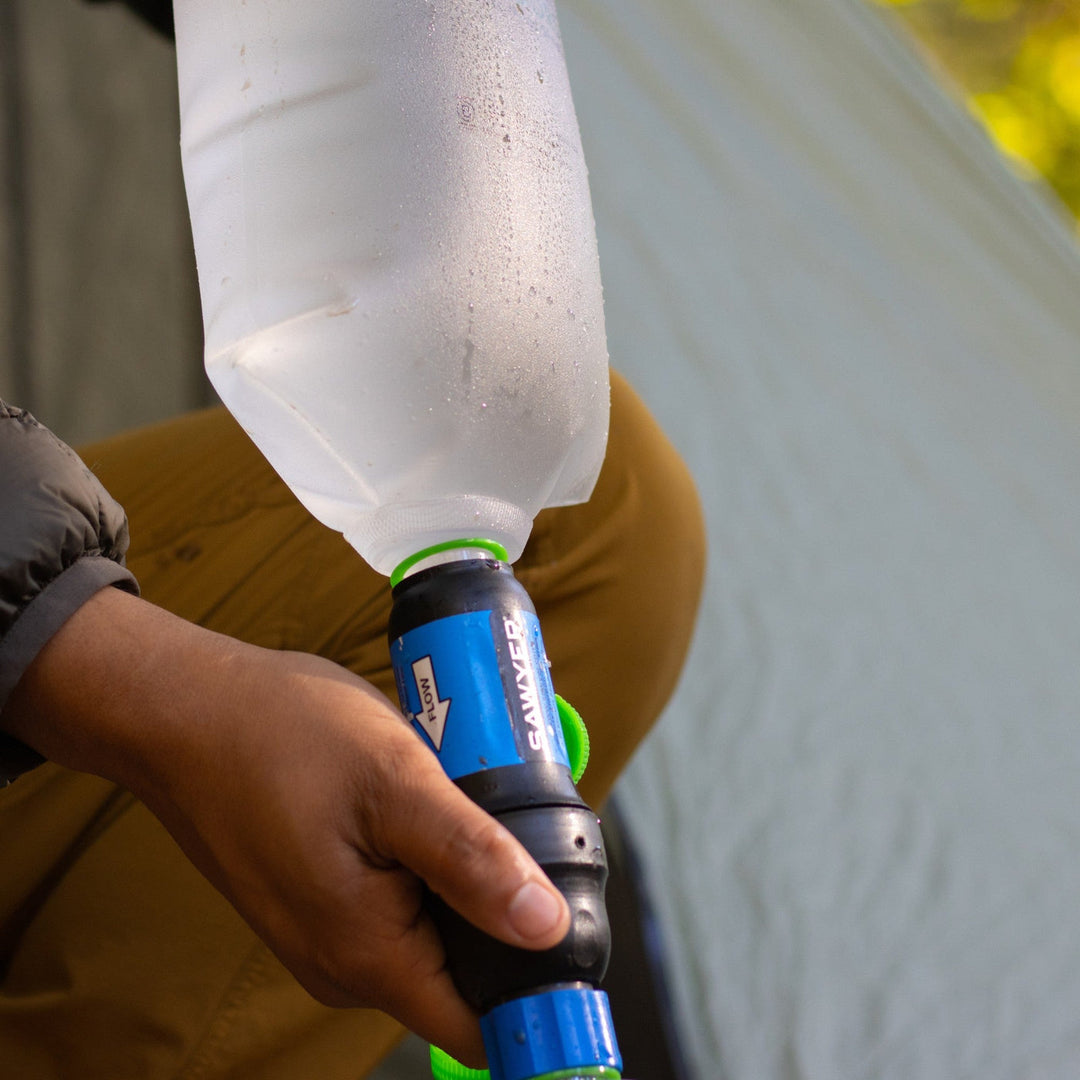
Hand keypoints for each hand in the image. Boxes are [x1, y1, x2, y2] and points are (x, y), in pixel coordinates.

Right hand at [2, 587, 569, 1065]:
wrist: (187, 711)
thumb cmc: (281, 736)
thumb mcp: (395, 784)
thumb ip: (472, 860)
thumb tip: (546, 928)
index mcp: (367, 955)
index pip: (478, 1025)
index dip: (536, 991)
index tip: (575, 930)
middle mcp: (345, 964)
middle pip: (464, 970)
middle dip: (502, 907)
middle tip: (510, 819)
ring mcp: (328, 933)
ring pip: (433, 928)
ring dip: (462, 874)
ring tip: (459, 793)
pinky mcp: (321, 898)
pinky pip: (397, 899)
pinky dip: (424, 859)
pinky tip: (420, 800)